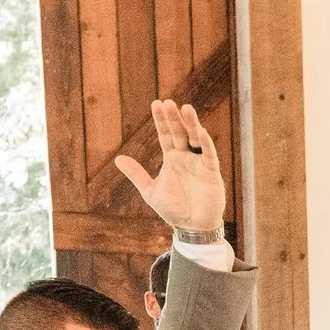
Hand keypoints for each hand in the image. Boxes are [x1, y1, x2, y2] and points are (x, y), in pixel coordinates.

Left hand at [113, 99, 226, 234]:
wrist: (192, 228)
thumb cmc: (174, 210)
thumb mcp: (151, 191)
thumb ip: (137, 174)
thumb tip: (118, 159)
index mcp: (172, 159)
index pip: (165, 135)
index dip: (161, 120)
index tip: (156, 103)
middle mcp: (186, 157)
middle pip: (179, 132)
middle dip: (173, 118)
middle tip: (168, 102)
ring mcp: (199, 163)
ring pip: (195, 138)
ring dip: (191, 123)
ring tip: (186, 108)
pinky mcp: (211, 172)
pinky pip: (209, 155)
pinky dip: (205, 143)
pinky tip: (200, 131)